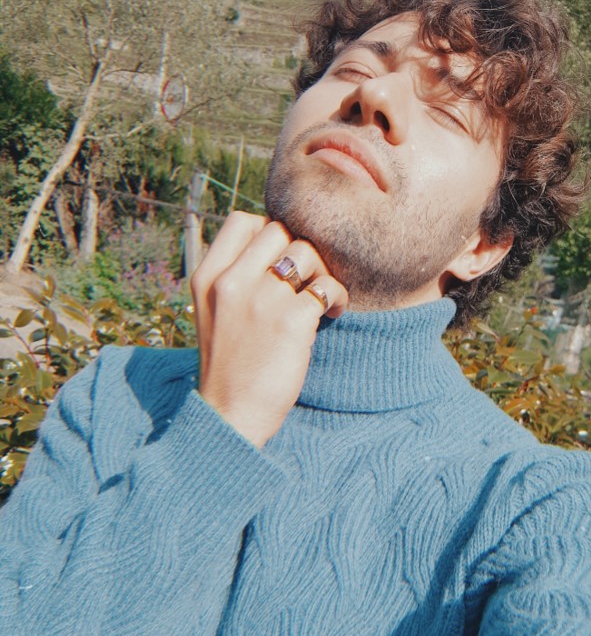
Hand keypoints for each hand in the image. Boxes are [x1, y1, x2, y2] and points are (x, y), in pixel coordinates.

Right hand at [191, 212, 347, 447]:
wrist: (231, 415)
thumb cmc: (229, 364)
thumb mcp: (213, 311)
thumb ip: (234, 275)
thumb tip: (275, 239)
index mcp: (208, 277)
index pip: (242, 220)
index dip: (268, 231)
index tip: (278, 258)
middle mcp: (230, 282)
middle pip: (279, 230)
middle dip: (299, 250)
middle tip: (305, 278)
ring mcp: (261, 301)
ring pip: (306, 253)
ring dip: (322, 271)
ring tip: (321, 297)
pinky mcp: (291, 322)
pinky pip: (327, 287)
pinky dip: (337, 297)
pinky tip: (332, 314)